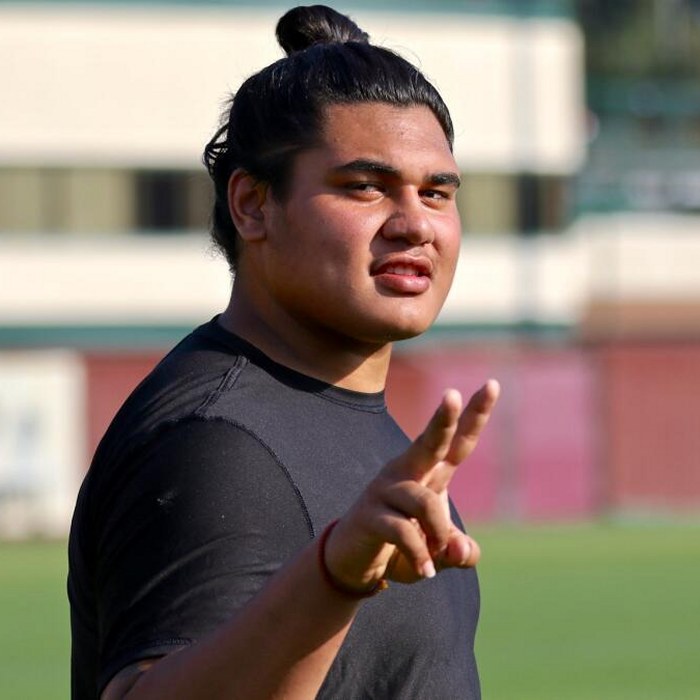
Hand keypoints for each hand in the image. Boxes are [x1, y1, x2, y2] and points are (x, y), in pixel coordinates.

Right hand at [324, 379, 499, 591]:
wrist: (354, 562)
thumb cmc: (402, 548)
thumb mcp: (438, 552)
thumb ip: (458, 551)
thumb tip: (461, 552)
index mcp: (429, 473)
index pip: (456, 441)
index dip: (475, 415)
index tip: (493, 384)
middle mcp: (407, 472)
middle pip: (429, 442)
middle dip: (443, 419)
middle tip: (452, 395)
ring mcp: (385, 490)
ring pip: (424, 501)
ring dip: (437, 534)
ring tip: (436, 561)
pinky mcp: (370, 514)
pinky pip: (404, 530)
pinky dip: (420, 554)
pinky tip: (426, 570)